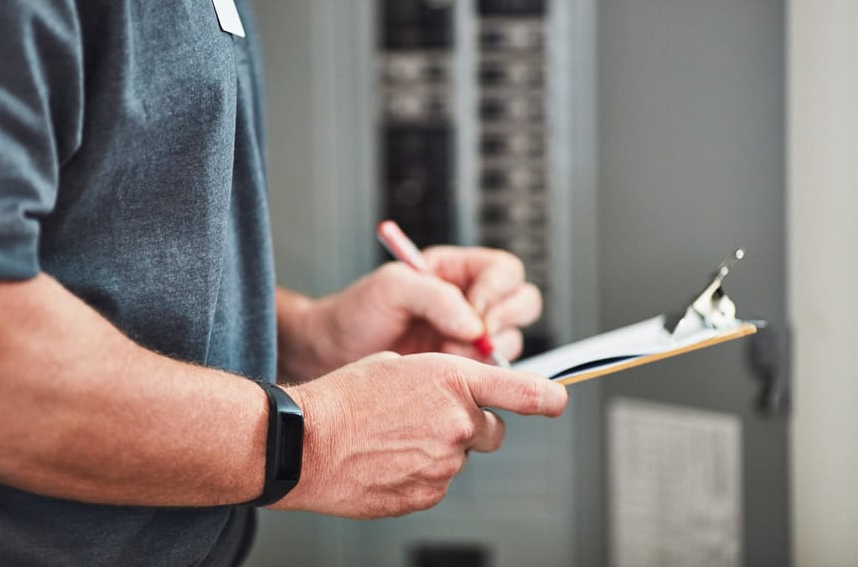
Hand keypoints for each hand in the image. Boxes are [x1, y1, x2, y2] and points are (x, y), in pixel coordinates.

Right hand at [273, 351, 566, 518]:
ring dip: (440, 449)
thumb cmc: (342, 399)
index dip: (546, 397)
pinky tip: (388, 461)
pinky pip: (437, 482)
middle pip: (492, 431)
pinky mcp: (427, 495)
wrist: (304, 444)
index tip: (557, 399)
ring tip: (395, 439)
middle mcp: (456, 422)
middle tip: (431, 420)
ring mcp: (443, 464)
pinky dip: (421, 473)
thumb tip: (456, 394)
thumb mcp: (395, 365)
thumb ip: (439, 379)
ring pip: (460, 458)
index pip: (523, 391)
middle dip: (471, 426)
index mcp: (451, 380)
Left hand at [286, 247, 541, 373]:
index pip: (504, 271)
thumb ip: (434, 296)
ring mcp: (469, 338)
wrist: (330, 354)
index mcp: (456, 271)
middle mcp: (470, 302)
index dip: (498, 291)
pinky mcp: (463, 370)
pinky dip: (480, 377)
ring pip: (511, 341)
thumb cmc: (355, 312)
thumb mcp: (391, 289)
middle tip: (473, 341)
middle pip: (522, 303)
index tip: (476, 312)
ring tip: (446, 357)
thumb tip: (474, 324)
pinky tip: (448, 377)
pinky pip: (492, 372)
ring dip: (488, 354)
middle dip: (504, 322)